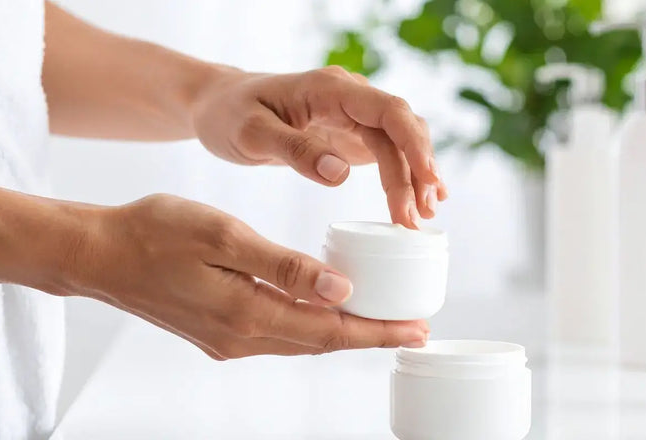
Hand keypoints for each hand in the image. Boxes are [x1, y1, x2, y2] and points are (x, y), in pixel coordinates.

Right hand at [69, 194, 429, 358]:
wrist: (96, 255)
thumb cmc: (155, 232)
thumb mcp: (225, 236)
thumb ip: (284, 266)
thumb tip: (340, 290)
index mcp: (247, 315)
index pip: (330, 332)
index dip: (377, 332)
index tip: (416, 331)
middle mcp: (241, 338)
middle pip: (321, 344)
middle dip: (370, 336)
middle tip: (413, 329)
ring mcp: (226, 341)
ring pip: (300, 341)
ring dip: (341, 333)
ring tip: (380, 320)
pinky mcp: (216, 333)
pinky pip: (277, 335)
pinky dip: (308, 326)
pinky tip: (323, 309)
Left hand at [191, 66, 447, 228]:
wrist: (220, 104)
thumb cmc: (230, 114)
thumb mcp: (251, 133)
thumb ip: (295, 150)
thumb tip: (341, 174)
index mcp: (331, 89)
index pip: (389, 111)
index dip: (413, 145)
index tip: (426, 180)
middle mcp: (351, 97)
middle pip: (401, 131)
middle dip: (416, 174)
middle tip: (415, 220)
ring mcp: (355, 116)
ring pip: (401, 143)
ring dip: (416, 179)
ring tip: (420, 219)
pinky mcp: (352, 135)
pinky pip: (390, 152)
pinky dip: (408, 175)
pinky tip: (424, 200)